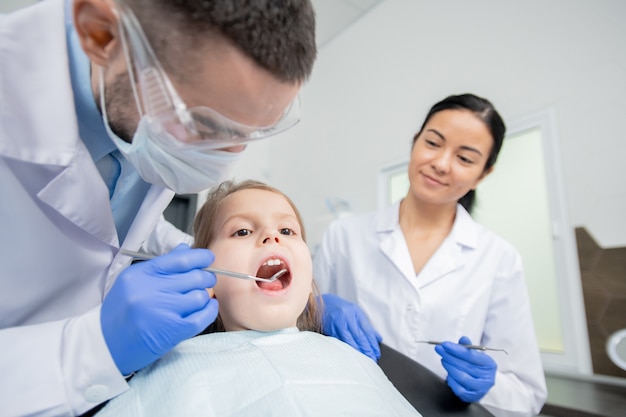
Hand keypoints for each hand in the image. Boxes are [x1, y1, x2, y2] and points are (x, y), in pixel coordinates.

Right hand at [101, 244, 217, 374]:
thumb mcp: (133, 281)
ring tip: (198, 299)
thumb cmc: (120, 312)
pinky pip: (202, 317)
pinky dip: (209, 311)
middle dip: (206, 278)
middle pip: (195, 277)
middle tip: (206, 281)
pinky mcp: (171, 331)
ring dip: (204, 297)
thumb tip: (186, 249)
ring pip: (200, 296)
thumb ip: (162, 265)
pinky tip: (207, 308)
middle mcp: (151, 290)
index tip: (208, 258)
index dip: (200, 257)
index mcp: (142, 274)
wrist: (105, 345)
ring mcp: (162, 311)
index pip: (180, 259)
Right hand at [320, 293, 382, 360]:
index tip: (376, 353)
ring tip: (363, 360)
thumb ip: (365, 325)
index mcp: (355, 311)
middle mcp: (346, 316)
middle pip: (359, 336)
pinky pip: (338, 341)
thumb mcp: (353, 312)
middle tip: (372, 360)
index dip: (372, 343)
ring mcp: (336, 322)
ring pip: (349, 340)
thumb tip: (377, 339)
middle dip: (366, 349)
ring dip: (357, 352)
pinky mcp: (328, 328)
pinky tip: (349, 356)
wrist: (319, 303)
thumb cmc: (338, 308)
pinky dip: (345, 349)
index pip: (367, 330)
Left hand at [435, 336, 496, 402]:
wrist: (482, 384)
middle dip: (449, 356)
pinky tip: (448, 373)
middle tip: (440, 349)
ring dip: (449, 366)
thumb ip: (468, 347)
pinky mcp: (472, 397)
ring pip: (461, 376)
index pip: (471, 356)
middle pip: (465, 365)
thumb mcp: (475, 355)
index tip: (445, 344)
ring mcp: (480, 389)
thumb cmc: (477, 367)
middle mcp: (487, 378)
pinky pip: (458, 388)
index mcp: (489, 364)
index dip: (457, 349)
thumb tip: (463, 339)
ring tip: (444, 359)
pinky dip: (451, 379)